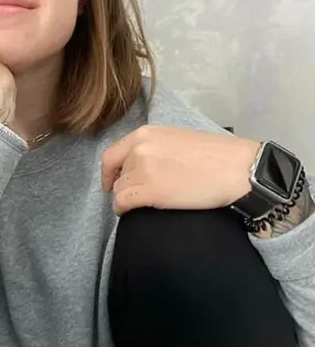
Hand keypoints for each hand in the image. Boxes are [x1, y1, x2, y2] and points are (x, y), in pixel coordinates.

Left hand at [101, 125, 259, 214]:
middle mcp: (139, 148)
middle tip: (138, 195)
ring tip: (146, 203)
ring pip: (120, 190)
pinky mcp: (149, 190)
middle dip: (125, 186)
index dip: (109, 173)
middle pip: (118, 174)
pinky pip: (122, 203)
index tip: (112, 182)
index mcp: (145, 133)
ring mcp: (142, 169)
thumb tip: (141, 166)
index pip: (112, 155)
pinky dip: (123, 210)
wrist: (238, 169)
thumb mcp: (176, 140)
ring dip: (128, 198)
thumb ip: (154, 149)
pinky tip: (132, 213)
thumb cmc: (215, 156)